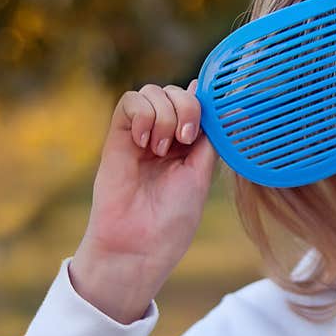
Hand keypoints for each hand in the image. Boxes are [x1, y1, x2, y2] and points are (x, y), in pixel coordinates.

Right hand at [69, 80, 218, 323]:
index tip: (213, 120)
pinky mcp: (118, 138)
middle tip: (185, 139)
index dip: (204, 102)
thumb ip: (208, 137)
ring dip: (165, 114)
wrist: (140, 244)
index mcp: (188, 145)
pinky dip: (142, 113)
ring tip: (160, 149)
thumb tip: (217, 102)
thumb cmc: (173, 218)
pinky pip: (128, 102)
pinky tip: (145, 142)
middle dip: (186, 107)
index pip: (197, 102)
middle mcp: (164, 136)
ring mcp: (141, 135)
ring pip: (152, 91)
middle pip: (175, 92)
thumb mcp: (202, 173)